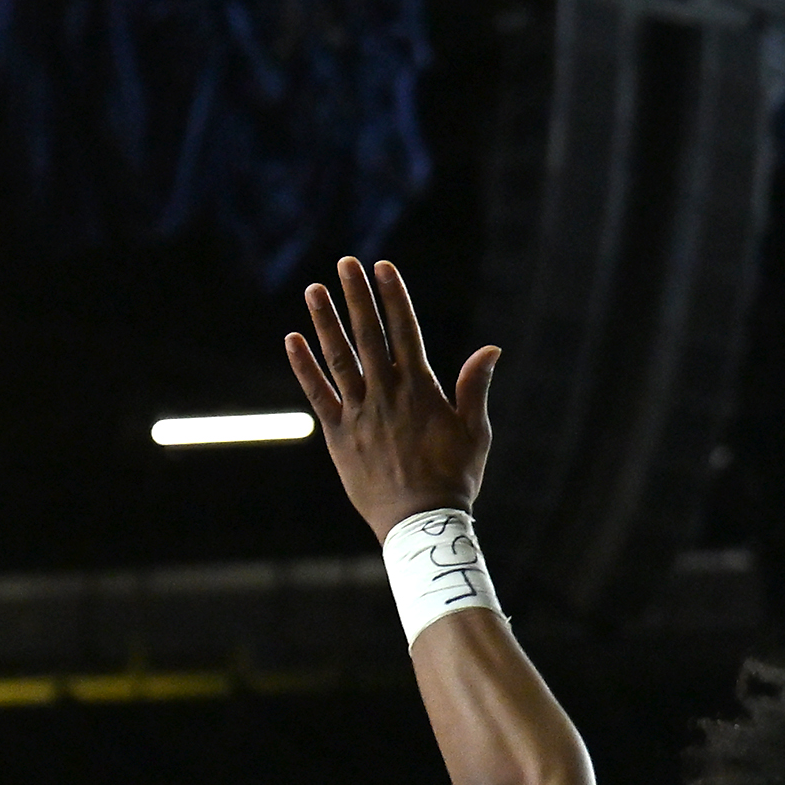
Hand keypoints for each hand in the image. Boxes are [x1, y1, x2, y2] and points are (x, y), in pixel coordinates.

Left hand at [285, 257, 502, 542]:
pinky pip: (318, 394)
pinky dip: (304, 366)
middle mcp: (386, 393)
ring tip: (314, 289)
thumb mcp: (476, 432)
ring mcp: (359, 412)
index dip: (393, 296)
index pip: (405, 331)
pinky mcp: (337, 435)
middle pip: (369, 334)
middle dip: (357, 295)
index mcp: (421, 389)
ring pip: (339, 357)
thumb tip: (491, 348)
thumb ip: (474, 387)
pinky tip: (293, 339)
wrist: (421, 522)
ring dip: (325, 321)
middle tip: (345, 262)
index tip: (383, 267)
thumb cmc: (454, 479)